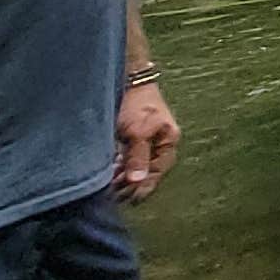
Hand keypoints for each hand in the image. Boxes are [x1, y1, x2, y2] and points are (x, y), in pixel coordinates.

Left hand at [116, 80, 180, 200]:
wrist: (126, 79)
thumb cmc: (135, 104)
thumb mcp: (137, 133)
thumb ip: (137, 157)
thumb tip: (137, 182)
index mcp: (169, 140)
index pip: (158, 170)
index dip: (145, 186)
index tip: (131, 200)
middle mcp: (160, 141)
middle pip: (148, 170)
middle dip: (132, 184)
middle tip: (115, 197)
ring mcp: (147, 138)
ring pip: (137, 164)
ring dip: (125, 177)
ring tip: (110, 188)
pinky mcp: (134, 135)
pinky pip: (130, 157)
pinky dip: (121, 167)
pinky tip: (111, 174)